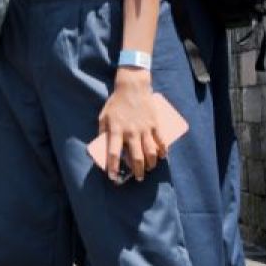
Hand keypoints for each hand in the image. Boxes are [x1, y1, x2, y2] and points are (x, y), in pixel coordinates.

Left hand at [97, 68, 163, 182]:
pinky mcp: (155, 124)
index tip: (113, 177)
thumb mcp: (103, 116)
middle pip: (135, 157)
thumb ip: (103, 132)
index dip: (113, 167)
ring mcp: (144, 128)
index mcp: (115, 130)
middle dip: (137, 171)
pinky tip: (162, 157)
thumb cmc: (116, 103)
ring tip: (149, 169)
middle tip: (139, 178)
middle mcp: (130, 132)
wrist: (132, 87)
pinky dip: (163, 151)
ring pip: (150, 152)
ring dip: (151, 164)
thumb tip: (101, 146)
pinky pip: (161, 141)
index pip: (113, 153)